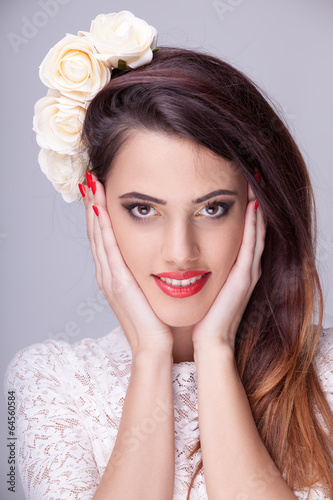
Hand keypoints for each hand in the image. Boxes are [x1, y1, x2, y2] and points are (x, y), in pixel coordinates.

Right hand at [81, 173, 173, 356]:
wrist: (156, 347)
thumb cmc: (156, 321)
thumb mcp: (149, 292)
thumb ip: (147, 273)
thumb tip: (156, 255)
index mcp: (116, 276)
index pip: (105, 238)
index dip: (100, 214)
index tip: (102, 191)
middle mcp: (108, 274)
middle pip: (96, 233)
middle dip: (93, 205)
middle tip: (92, 180)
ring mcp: (109, 278)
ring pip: (98, 236)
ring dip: (94, 210)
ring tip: (92, 185)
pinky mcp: (117, 282)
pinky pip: (107, 248)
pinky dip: (102, 227)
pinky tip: (101, 208)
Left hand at [192, 184, 265, 351]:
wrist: (206, 340)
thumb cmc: (199, 314)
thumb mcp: (198, 284)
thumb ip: (196, 266)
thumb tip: (179, 250)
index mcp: (231, 267)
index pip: (240, 232)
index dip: (242, 210)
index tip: (235, 186)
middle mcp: (243, 267)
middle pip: (252, 228)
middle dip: (252, 203)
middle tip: (250, 176)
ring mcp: (247, 272)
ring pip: (256, 233)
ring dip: (257, 208)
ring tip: (254, 184)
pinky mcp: (244, 278)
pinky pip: (251, 246)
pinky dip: (254, 226)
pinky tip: (253, 207)